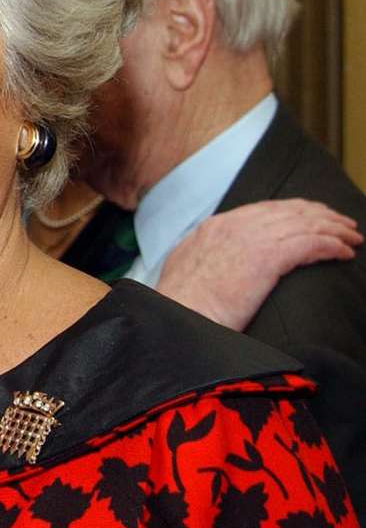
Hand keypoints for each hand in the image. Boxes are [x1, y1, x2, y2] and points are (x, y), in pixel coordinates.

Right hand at [155, 199, 360, 330]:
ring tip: (353, 237)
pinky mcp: (267, 258)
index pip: (264, 209)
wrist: (178, 318)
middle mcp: (234, 226)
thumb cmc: (182, 306)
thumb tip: (218, 260)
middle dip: (320, 215)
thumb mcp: (187, 269)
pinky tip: (346, 252)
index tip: (312, 218)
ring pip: (305, 224)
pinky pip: (311, 243)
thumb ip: (206, 256)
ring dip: (335, 229)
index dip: (294, 211)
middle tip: (343, 224)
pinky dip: (332, 245)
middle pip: (289, 210)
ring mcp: (250, 239)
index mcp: (214, 228)